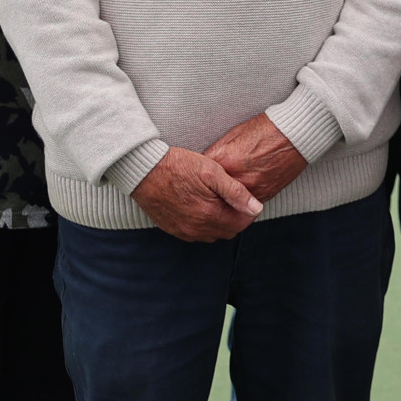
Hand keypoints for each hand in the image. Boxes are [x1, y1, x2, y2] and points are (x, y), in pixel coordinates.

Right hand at [131, 146, 262, 242]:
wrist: (143, 169)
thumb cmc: (178, 165)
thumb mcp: (212, 172)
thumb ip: (236, 192)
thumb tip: (256, 208)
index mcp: (209, 214)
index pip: (241, 223)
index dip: (248, 212)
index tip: (248, 199)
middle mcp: (196, 228)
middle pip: (228, 231)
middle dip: (236, 218)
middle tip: (235, 200)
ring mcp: (183, 231)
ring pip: (212, 234)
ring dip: (220, 222)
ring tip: (219, 202)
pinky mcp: (172, 229)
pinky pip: (195, 234)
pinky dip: (204, 225)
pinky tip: (202, 207)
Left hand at [204, 113, 308, 203]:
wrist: (294, 135)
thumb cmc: (266, 130)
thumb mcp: (234, 134)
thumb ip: (217, 152)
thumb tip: (206, 163)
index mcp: (225, 159)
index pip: (200, 176)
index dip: (197, 177)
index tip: (195, 178)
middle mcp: (236, 177)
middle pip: (211, 194)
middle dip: (207, 192)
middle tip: (204, 192)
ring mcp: (251, 189)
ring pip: (228, 204)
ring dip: (223, 201)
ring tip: (221, 196)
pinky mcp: (264, 195)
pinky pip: (245, 205)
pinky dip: (240, 202)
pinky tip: (239, 195)